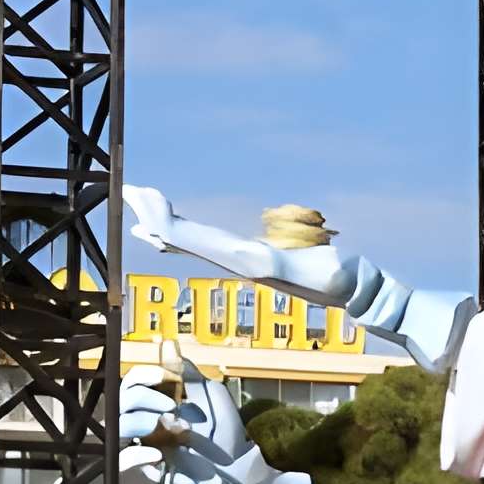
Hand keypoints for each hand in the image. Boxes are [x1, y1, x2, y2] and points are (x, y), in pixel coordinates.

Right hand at [118, 355, 249, 463]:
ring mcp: (140, 446)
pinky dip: (135, 456)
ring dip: (142, 422)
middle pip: (121, 400)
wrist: (236, 469)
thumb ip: (190, 375)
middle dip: (145, 396)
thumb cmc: (225, 434)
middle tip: (172, 406)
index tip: (170, 376)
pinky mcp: (141, 473)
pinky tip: (157, 454)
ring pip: (118, 427)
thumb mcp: (212, 397)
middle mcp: (144, 422)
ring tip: (172, 429)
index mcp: (157, 402)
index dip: (146, 374)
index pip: (133, 382)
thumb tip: (169, 347)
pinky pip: (120, 463)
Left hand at [125, 186, 362, 308]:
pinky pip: (204, 243)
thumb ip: (296, 265)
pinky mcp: (249, 258)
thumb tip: (261, 259)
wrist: (355, 294)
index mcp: (245, 260)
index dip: (162, 219)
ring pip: (189, 241)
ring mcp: (241, 261)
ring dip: (161, 221)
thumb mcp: (325, 271)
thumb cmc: (344, 280)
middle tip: (127, 189)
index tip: (142, 196)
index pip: (190, 239)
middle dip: (152, 214)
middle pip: (180, 238)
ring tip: (140, 201)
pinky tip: (169, 226)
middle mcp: (235, 262)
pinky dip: (182, 229)